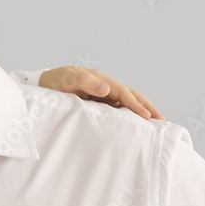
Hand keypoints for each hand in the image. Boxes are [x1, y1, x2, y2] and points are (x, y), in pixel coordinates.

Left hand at [39, 67, 163, 120]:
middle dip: (146, 107)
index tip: (146, 115)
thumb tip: (106, 88)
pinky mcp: (97, 104)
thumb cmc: (53, 81)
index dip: (135, 103)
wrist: (42, 85)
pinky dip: (128, 116)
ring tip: (155, 125)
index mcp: (100, 80)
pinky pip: (116, 110)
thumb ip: (84, 82)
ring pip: (125, 104)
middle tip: (162, 121)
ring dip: (140, 112)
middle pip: (130, 96)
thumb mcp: (66, 79)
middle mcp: (104, 87)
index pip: (122, 92)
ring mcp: (102, 96)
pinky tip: (135, 126)